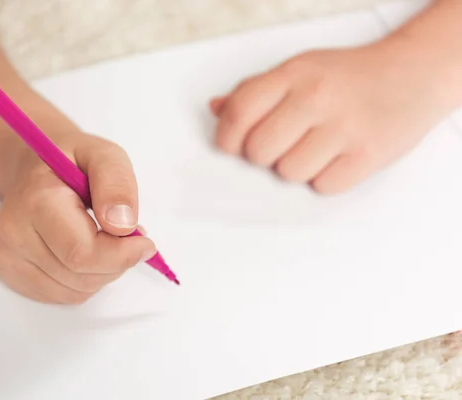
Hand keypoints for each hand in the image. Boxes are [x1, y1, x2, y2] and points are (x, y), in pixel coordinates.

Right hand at [0, 132, 155, 303]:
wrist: (34, 168)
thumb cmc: (72, 161)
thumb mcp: (105, 155)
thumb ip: (117, 184)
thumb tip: (123, 225)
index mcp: (36, 200)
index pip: (83, 253)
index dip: (122, 254)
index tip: (144, 240)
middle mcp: (15, 232)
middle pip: (82, 276)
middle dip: (116, 261)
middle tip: (126, 236)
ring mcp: (9, 256)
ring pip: (77, 291)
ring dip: (103, 271)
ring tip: (100, 238)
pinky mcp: (12, 274)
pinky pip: (65, 296)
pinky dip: (86, 280)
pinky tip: (83, 251)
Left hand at [210, 39, 450, 193]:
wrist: (411, 74)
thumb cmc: (347, 76)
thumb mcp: (299, 68)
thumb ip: (254, 90)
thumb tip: (216, 110)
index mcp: (293, 74)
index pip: (239, 114)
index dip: (227, 140)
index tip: (233, 147)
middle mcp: (317, 97)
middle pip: (260, 152)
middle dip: (263, 157)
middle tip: (282, 145)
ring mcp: (344, 126)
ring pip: (289, 173)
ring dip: (296, 168)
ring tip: (315, 148)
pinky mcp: (368, 154)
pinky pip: (323, 186)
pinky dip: (325, 179)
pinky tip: (336, 158)